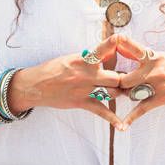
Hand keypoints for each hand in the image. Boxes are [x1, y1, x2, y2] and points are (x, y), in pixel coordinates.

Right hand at [13, 33, 128, 128]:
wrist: (35, 85)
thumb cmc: (53, 70)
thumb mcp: (70, 58)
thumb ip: (88, 58)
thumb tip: (105, 55)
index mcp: (82, 59)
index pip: (102, 50)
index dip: (114, 45)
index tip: (123, 39)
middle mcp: (85, 74)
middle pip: (115, 76)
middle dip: (124, 78)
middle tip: (129, 78)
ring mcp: (84, 89)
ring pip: (111, 92)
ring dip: (119, 92)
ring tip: (125, 92)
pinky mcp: (81, 102)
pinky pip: (100, 111)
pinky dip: (112, 119)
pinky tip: (121, 125)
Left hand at [112, 34, 164, 128]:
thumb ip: (148, 57)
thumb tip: (130, 52)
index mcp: (154, 56)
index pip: (133, 48)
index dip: (119, 45)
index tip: (109, 43)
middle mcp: (153, 70)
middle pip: (125, 77)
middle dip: (117, 81)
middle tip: (112, 82)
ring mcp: (156, 85)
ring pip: (131, 93)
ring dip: (126, 94)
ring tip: (122, 93)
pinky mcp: (161, 98)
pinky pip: (142, 109)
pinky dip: (132, 118)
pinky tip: (122, 126)